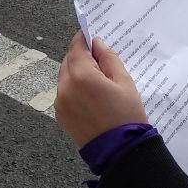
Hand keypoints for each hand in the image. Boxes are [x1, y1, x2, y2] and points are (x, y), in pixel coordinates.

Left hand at [55, 32, 147, 147]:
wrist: (120, 152)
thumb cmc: (126, 116)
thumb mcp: (124, 82)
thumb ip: (108, 58)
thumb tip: (97, 44)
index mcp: (81, 75)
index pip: (77, 47)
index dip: (84, 39)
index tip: (90, 35)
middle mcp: (65, 87)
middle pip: (69, 61)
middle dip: (81, 56)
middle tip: (98, 59)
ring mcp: (60, 102)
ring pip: (65, 77)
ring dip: (76, 73)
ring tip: (97, 80)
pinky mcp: (60, 114)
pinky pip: (64, 93)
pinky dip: (73, 88)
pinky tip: (90, 96)